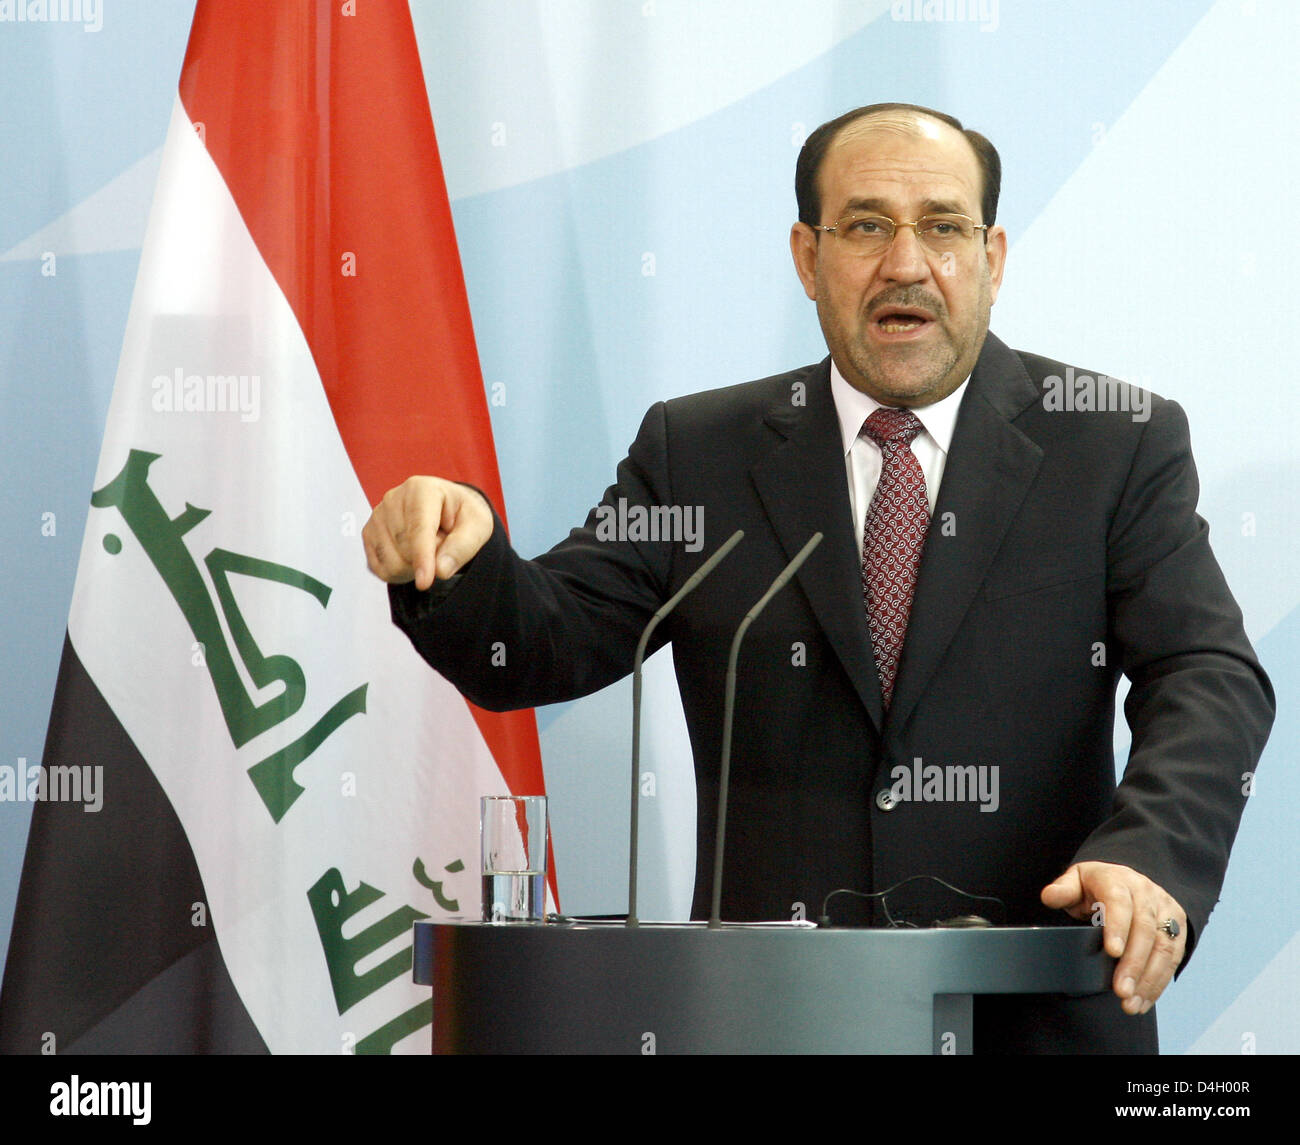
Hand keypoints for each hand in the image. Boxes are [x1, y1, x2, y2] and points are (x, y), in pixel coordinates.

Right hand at [363, 476, 492, 590]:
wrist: (446, 510)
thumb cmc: (462, 515)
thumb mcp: (478, 526)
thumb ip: (463, 546)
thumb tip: (440, 570)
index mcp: (422, 489)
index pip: (418, 528)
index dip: (422, 557)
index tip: (425, 582)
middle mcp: (393, 499)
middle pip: (405, 549)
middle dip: (428, 560)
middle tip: (442, 543)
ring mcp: (377, 517)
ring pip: (391, 563)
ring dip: (414, 567)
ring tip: (428, 548)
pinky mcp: (369, 534)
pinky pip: (380, 568)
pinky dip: (400, 572)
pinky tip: (412, 556)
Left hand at [1041, 861, 1186, 1015]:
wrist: (1126, 879)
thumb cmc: (1096, 885)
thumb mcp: (1076, 882)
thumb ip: (1063, 890)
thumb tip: (1048, 896)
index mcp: (1117, 880)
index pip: (1119, 902)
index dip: (1117, 927)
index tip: (1112, 953)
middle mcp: (1145, 892)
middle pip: (1144, 929)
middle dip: (1134, 963)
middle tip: (1121, 991)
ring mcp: (1165, 909)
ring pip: (1164, 946)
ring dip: (1149, 979)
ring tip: (1131, 1003)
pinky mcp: (1178, 927)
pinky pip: (1174, 957)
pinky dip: (1159, 982)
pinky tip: (1144, 1000)